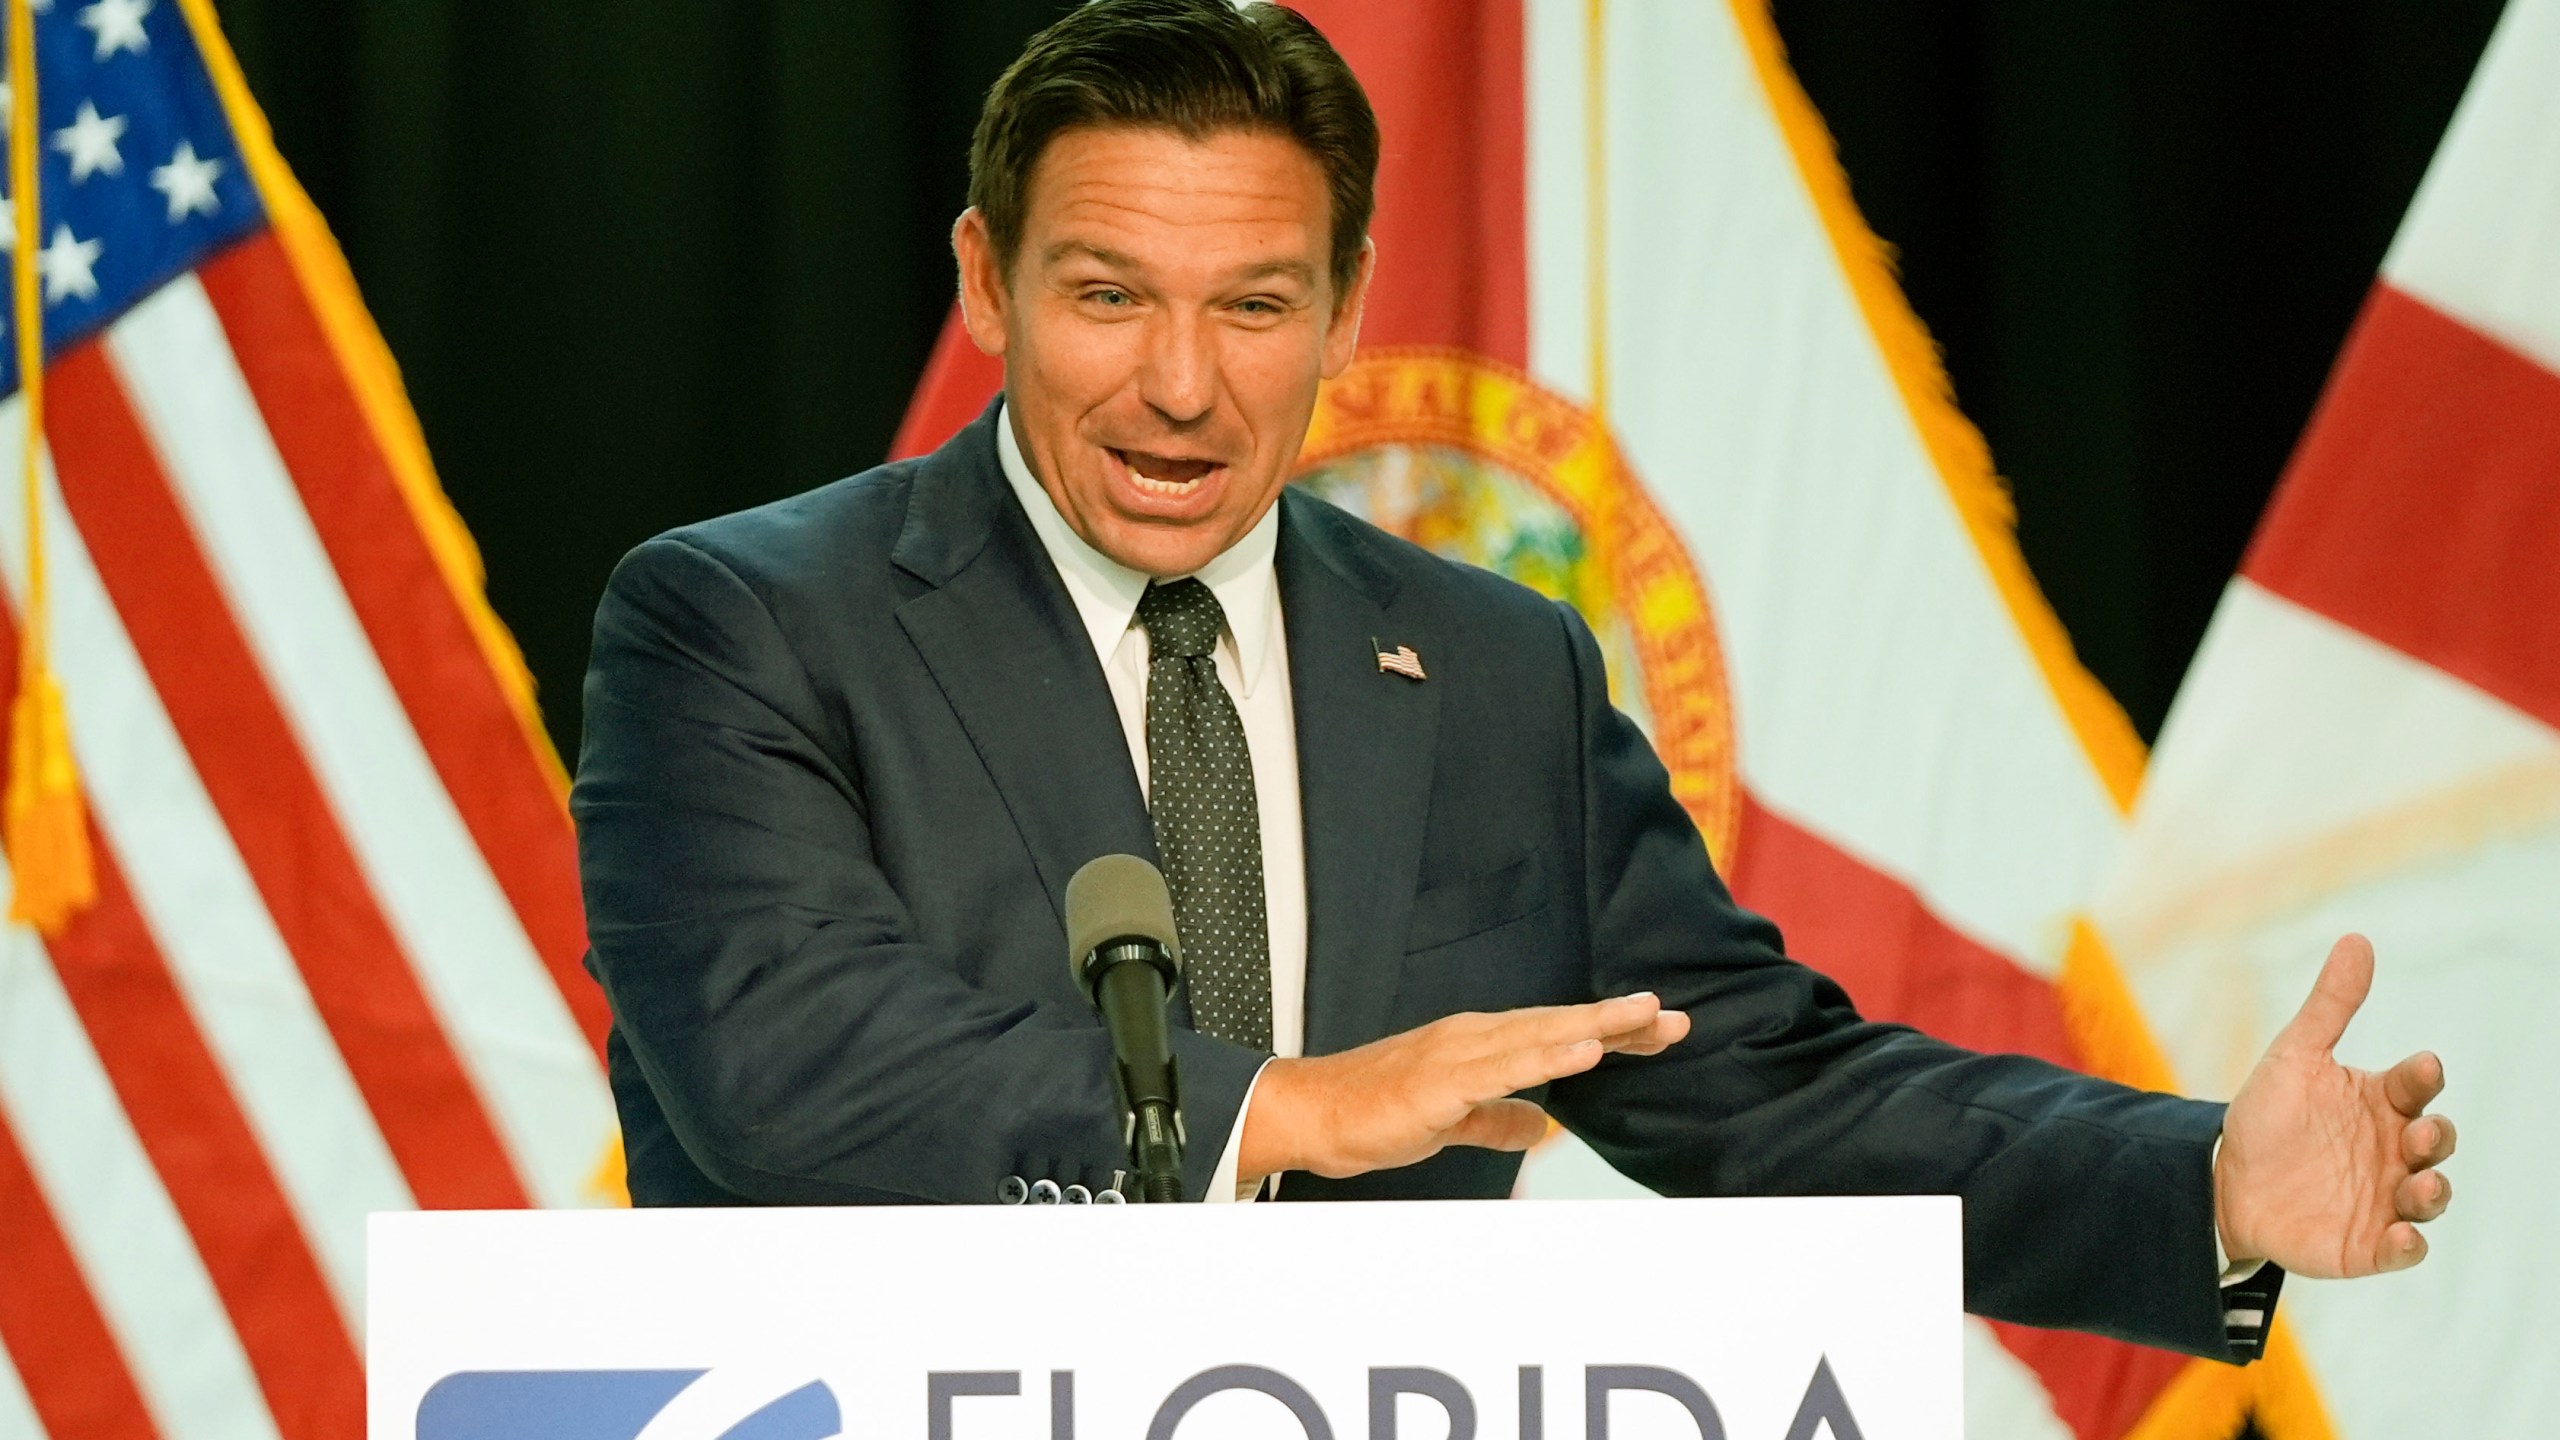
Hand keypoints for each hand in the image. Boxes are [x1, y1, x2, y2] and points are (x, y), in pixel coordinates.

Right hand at [1239, 992, 1689, 1184]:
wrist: (1312, 1113)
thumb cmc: (1375, 1111)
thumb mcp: (1452, 1120)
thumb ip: (1496, 1118)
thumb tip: (1539, 1126)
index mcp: (1480, 1044)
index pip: (1558, 1033)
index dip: (1611, 1030)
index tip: (1661, 1027)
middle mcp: (1475, 1037)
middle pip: (1560, 1025)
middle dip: (1620, 1022)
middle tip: (1675, 1018)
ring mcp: (1458, 1055)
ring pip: (1540, 1037)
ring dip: (1595, 1028)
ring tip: (1644, 1020)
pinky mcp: (1441, 1082)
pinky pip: (1503, 1068)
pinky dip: (1546, 1057)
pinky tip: (1582, 1052)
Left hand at [2215, 934, 2455, 1277]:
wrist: (2224, 1178)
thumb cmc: (2268, 1116)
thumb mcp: (2294, 1056)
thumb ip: (2330, 1006)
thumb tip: (2357, 940)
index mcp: (2381, 1103)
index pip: (2415, 1086)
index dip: (2422, 1077)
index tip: (2419, 1067)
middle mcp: (2392, 1150)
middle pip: (2434, 1142)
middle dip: (2435, 1138)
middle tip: (2417, 1133)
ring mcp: (2384, 1197)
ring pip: (2428, 1197)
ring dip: (2433, 1193)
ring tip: (2420, 1185)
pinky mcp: (2366, 1243)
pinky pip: (2400, 1249)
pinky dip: (2407, 1245)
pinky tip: (2402, 1238)